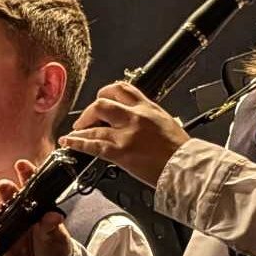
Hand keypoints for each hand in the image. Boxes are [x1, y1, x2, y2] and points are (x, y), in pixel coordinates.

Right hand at [0, 160, 76, 255]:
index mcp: (37, 207)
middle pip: (11, 197)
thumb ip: (51, 227)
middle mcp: (21, 214)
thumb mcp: (57, 237)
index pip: (31, 186)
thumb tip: (53, 216)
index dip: (26, 174)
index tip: (22, 165)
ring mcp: (8, 227)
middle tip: (6, 186)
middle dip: (7, 189)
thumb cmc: (57, 251)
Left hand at [60, 81, 188, 187]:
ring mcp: (126, 134)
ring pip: (94, 126)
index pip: (121, 88)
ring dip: (80, 129)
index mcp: (147, 107)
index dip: (105, 92)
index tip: (100, 99)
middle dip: (89, 112)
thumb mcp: (164, 121)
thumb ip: (145, 115)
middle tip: (85, 120)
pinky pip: (94, 145)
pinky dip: (78, 143)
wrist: (186, 167)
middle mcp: (135, 117)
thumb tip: (130, 116)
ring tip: (74, 133)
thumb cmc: (179, 150)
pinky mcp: (121, 152)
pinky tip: (70, 143)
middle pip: (102, 103)